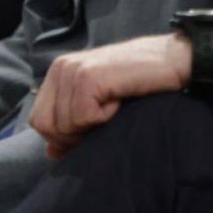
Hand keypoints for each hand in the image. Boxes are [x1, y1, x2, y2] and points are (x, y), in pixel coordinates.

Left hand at [30, 33, 191, 157]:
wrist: (174, 60)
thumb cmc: (141, 83)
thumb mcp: (100, 103)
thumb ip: (72, 122)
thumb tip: (50, 152)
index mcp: (59, 72)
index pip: (39, 120)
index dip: (62, 137)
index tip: (91, 129)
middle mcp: (61, 67)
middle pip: (45, 125)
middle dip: (73, 135)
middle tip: (104, 120)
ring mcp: (73, 70)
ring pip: (63, 125)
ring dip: (92, 126)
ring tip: (114, 104)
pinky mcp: (88, 77)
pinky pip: (82, 117)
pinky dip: (104, 118)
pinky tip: (119, 100)